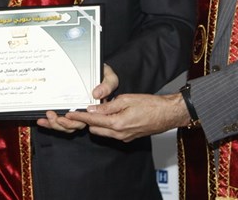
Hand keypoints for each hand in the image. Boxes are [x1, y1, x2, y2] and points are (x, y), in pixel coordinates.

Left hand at [35, 64, 118, 132]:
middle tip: (52, 115)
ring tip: (46, 117)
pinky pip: (59, 121)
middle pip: (75, 125)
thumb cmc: (104, 75)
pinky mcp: (68, 111)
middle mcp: (86, 113)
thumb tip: (97, 93)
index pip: (88, 119)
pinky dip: (50, 123)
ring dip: (54, 124)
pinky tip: (41, 120)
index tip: (67, 114)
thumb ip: (107, 85)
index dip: (77, 120)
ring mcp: (76, 113)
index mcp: (97, 109)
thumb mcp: (110, 78)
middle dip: (62, 124)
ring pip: (66, 126)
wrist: (96, 69)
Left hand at [65, 92, 189, 141]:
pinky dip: (107, 125)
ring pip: (103, 132)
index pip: (92, 121)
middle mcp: (119, 134)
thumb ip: (108, 106)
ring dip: (98, 124)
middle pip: (95, 130)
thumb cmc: (151, 105)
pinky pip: (112, 133)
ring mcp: (125, 138)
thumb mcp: (126, 99)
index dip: (79, 118)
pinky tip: (111, 115)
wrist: (168, 114)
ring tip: (98, 111)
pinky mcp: (129, 138)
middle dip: (88, 121)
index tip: (69, 115)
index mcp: (117, 124)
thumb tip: (93, 109)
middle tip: (83, 110)